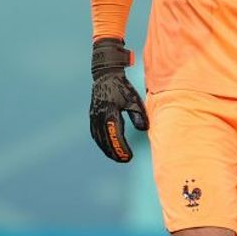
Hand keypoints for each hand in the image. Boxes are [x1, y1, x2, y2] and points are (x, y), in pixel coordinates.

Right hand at [90, 38, 146, 162]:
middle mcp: (99, 117)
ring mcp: (94, 116)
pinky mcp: (92, 115)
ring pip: (98, 138)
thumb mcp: (133, 100)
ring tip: (116, 157)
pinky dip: (100, 142)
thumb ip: (139, 115)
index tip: (129, 157)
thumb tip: (143, 129)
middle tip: (124, 160)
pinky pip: (95, 133)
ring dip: (106, 149)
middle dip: (114, 152)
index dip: (122, 148)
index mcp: (110, 113)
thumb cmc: (121, 87)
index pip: (116, 136)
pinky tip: (106, 147)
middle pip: (105, 140)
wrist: (105, 75)